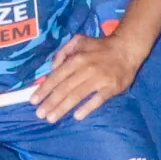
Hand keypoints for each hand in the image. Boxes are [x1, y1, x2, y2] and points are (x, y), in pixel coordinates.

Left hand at [33, 31, 147, 122]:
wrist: (127, 49)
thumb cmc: (100, 47)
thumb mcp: (79, 41)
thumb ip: (63, 52)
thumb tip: (52, 68)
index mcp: (77, 59)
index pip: (56, 77)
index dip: (44, 89)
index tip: (33, 101)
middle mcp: (86, 69)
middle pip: (64, 88)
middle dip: (50, 102)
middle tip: (40, 114)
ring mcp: (99, 79)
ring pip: (77, 95)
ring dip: (63, 108)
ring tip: (52, 118)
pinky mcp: (111, 87)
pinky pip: (97, 100)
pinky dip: (87, 108)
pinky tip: (77, 116)